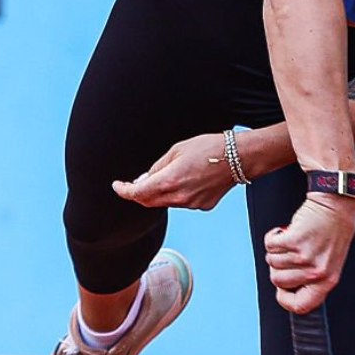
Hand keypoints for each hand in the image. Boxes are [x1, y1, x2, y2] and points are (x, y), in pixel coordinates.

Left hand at [111, 133, 235, 210]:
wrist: (237, 157)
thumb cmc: (208, 148)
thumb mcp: (176, 150)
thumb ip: (157, 167)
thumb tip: (143, 180)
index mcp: (170, 180)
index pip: (138, 193)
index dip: (124, 191)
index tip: (117, 186)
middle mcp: (179, 197)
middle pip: (149, 202)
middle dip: (138, 195)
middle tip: (132, 184)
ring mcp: (191, 204)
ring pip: (165, 203)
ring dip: (158, 193)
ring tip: (165, 176)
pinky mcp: (202, 206)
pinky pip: (181, 202)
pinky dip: (175, 194)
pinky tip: (185, 180)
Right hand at [263, 194, 354, 312]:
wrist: (335, 207)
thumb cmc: (331, 233)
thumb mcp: (328, 263)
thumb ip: (311, 278)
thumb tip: (285, 287)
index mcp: (326, 282)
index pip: (301, 305)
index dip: (285, 300)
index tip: (281, 290)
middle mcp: (316, 272)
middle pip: (277, 280)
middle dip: (276, 266)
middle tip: (286, 254)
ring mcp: (304, 257)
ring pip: (271, 260)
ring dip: (276, 249)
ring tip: (289, 240)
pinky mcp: (293, 240)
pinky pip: (270, 245)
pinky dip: (272, 237)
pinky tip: (282, 231)